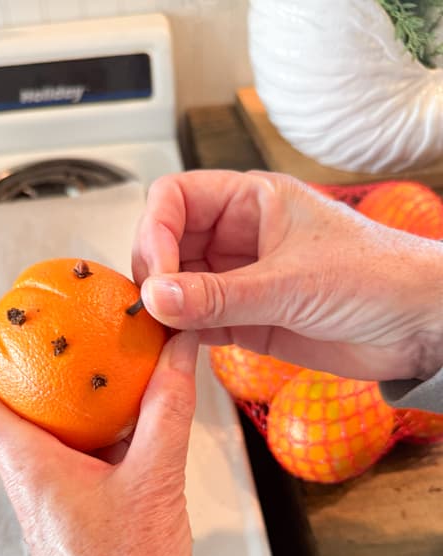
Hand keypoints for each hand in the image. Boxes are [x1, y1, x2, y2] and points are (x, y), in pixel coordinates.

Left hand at [0, 328, 198, 555]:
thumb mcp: (155, 480)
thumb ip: (167, 410)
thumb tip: (175, 352)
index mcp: (30, 467)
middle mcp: (28, 479)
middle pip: (3, 407)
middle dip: (25, 362)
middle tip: (56, 330)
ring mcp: (48, 495)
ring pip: (40, 429)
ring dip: (61, 393)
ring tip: (97, 362)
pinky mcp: (70, 507)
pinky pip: (69, 452)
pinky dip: (89, 424)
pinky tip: (126, 413)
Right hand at [133, 170, 442, 381]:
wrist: (417, 327)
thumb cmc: (378, 277)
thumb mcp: (292, 282)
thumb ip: (219, 295)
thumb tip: (156, 296)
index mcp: (253, 202)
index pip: (177, 198)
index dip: (156, 231)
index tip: (156, 274)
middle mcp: (239, 237)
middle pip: (168, 243)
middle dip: (153, 272)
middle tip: (151, 306)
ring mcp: (240, 280)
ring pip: (178, 285)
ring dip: (163, 307)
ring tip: (159, 330)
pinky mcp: (245, 320)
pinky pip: (197, 322)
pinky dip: (181, 333)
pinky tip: (176, 344)